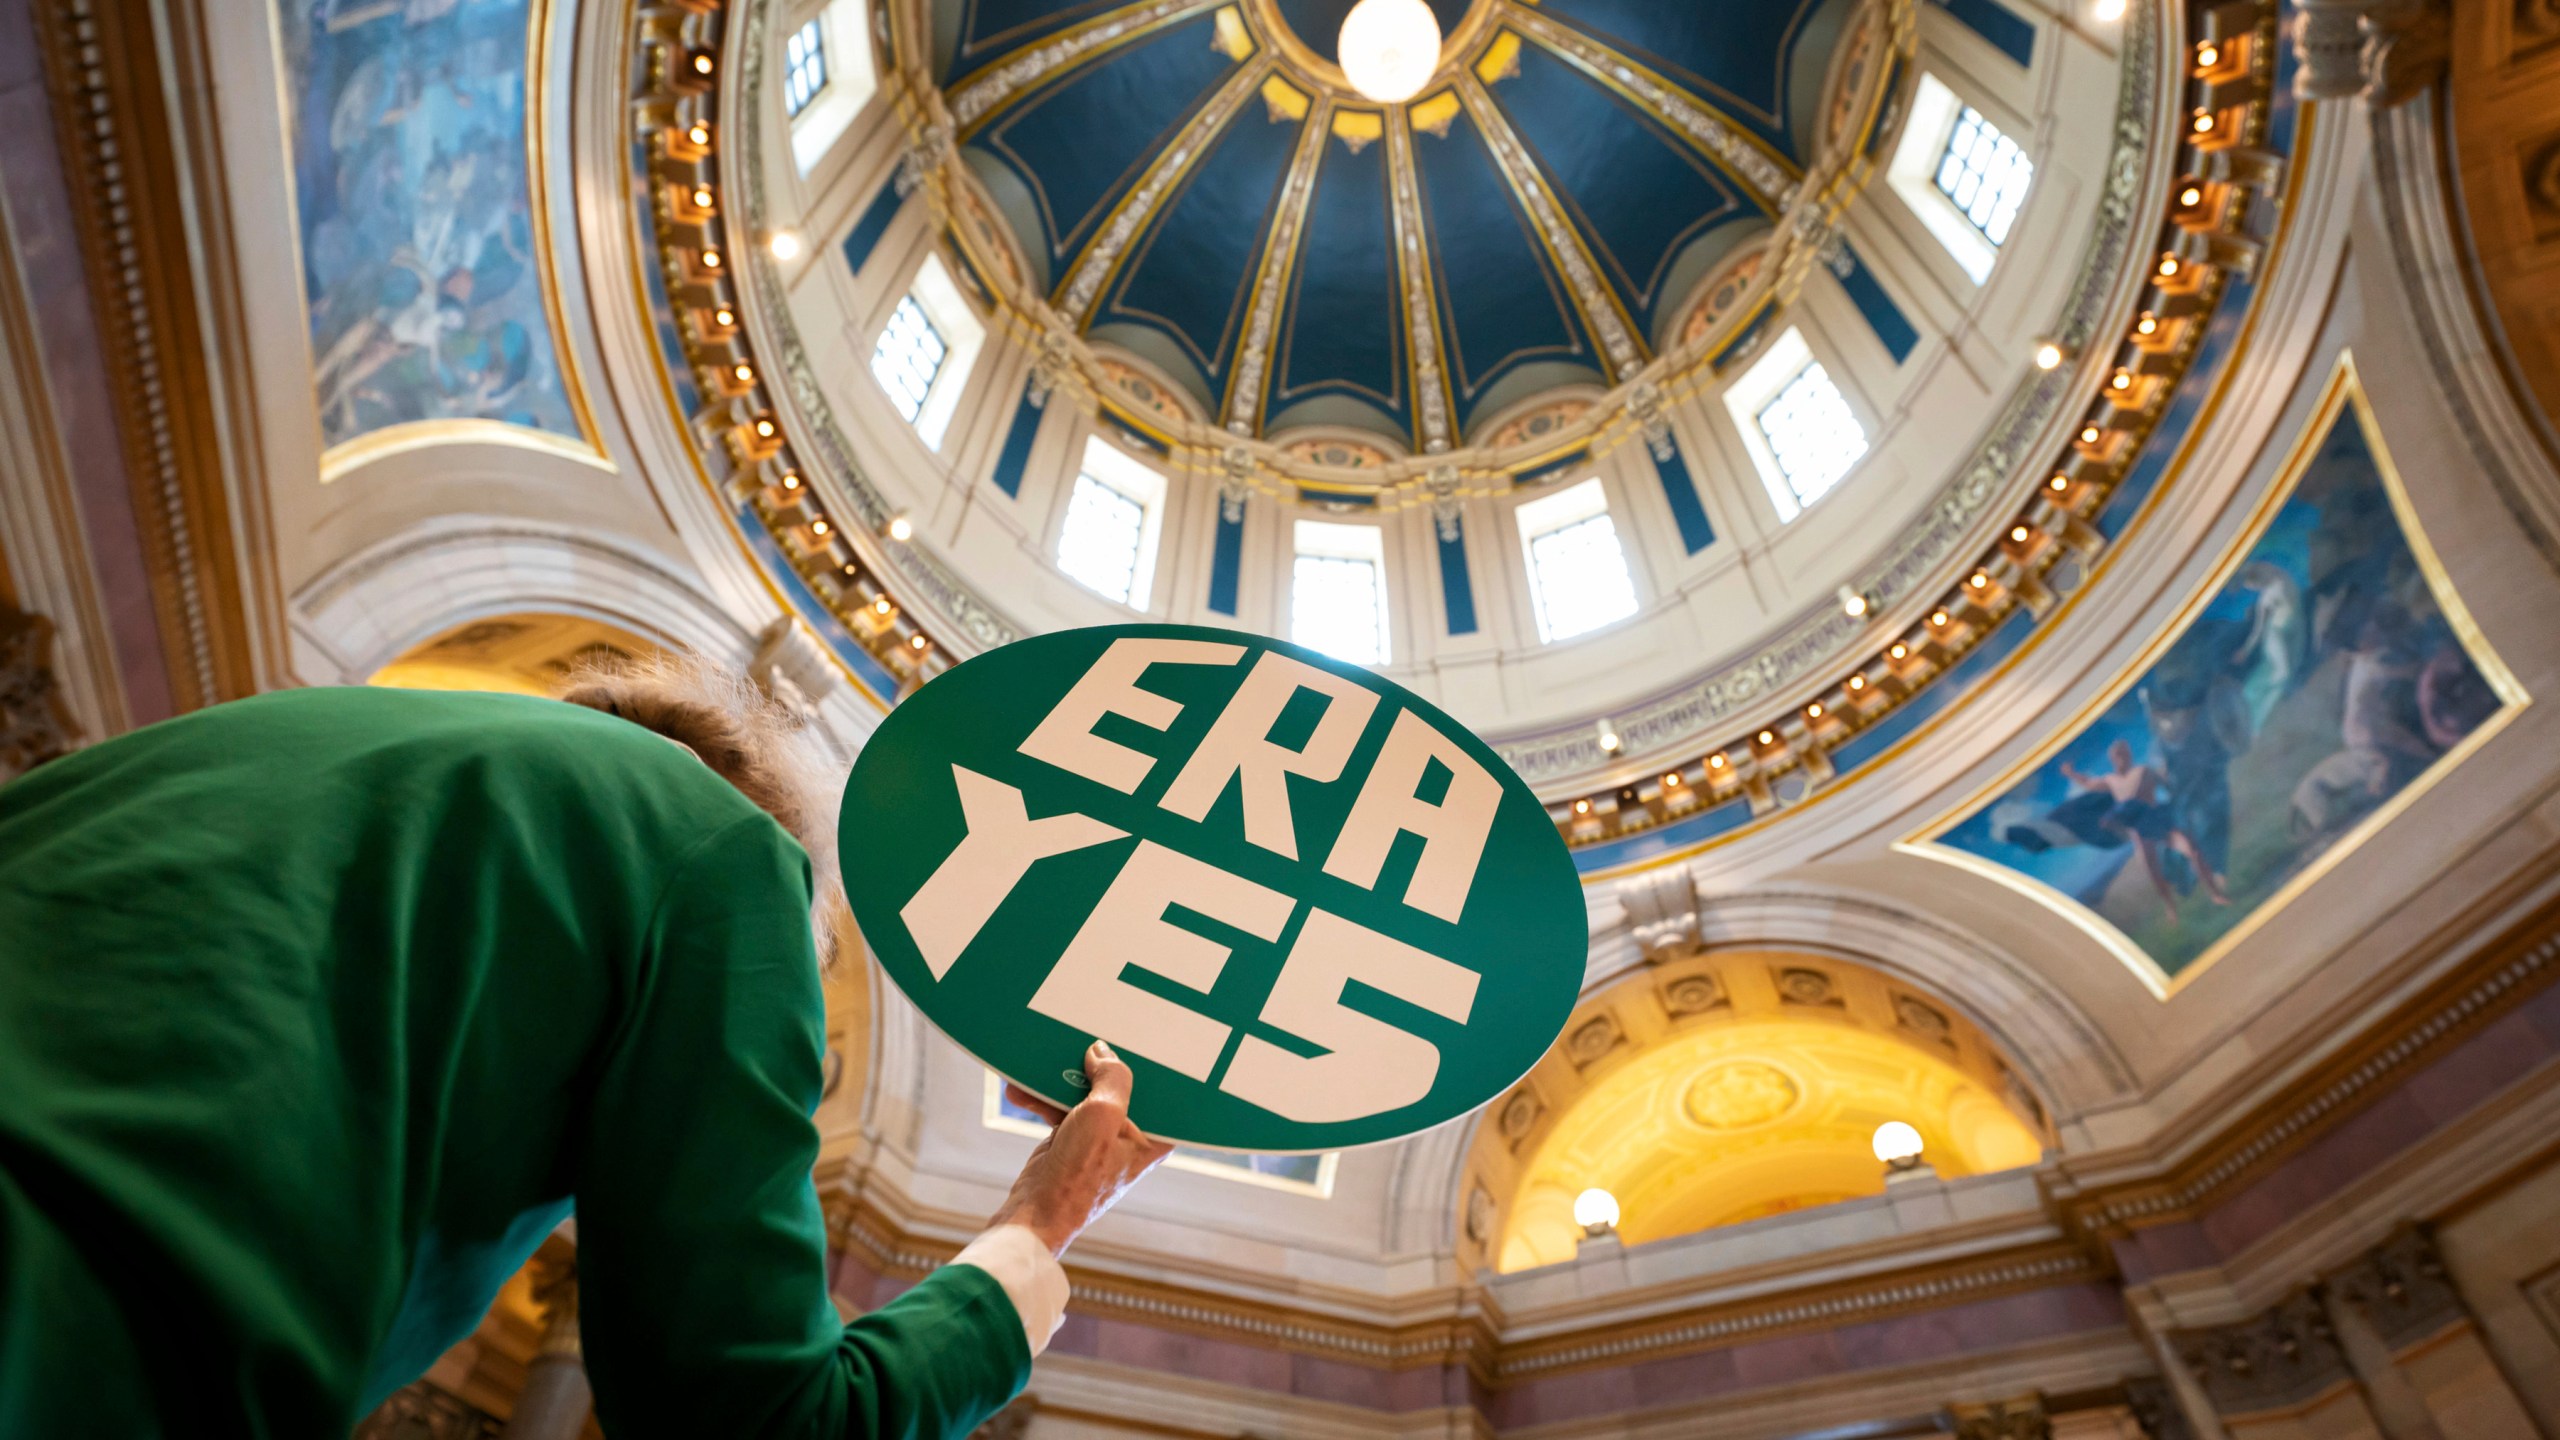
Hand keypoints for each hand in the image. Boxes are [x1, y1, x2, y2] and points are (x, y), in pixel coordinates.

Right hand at [990, 1041, 1174, 1257]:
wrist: (1034, 1215)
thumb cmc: (1078, 1177)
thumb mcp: (1102, 1116)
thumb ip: (1111, 1077)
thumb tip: (1102, 1052)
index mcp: (1155, 1137)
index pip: (1162, 1090)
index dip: (1151, 1062)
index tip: (1140, 1033)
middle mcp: (1132, 1136)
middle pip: (1119, 1086)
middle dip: (1097, 1065)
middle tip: (1083, 1038)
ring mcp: (1100, 1139)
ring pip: (1085, 1093)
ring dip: (1059, 1080)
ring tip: (1039, 1064)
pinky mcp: (1072, 1140)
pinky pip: (1061, 1107)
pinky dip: (1042, 1098)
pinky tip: (1020, 1089)